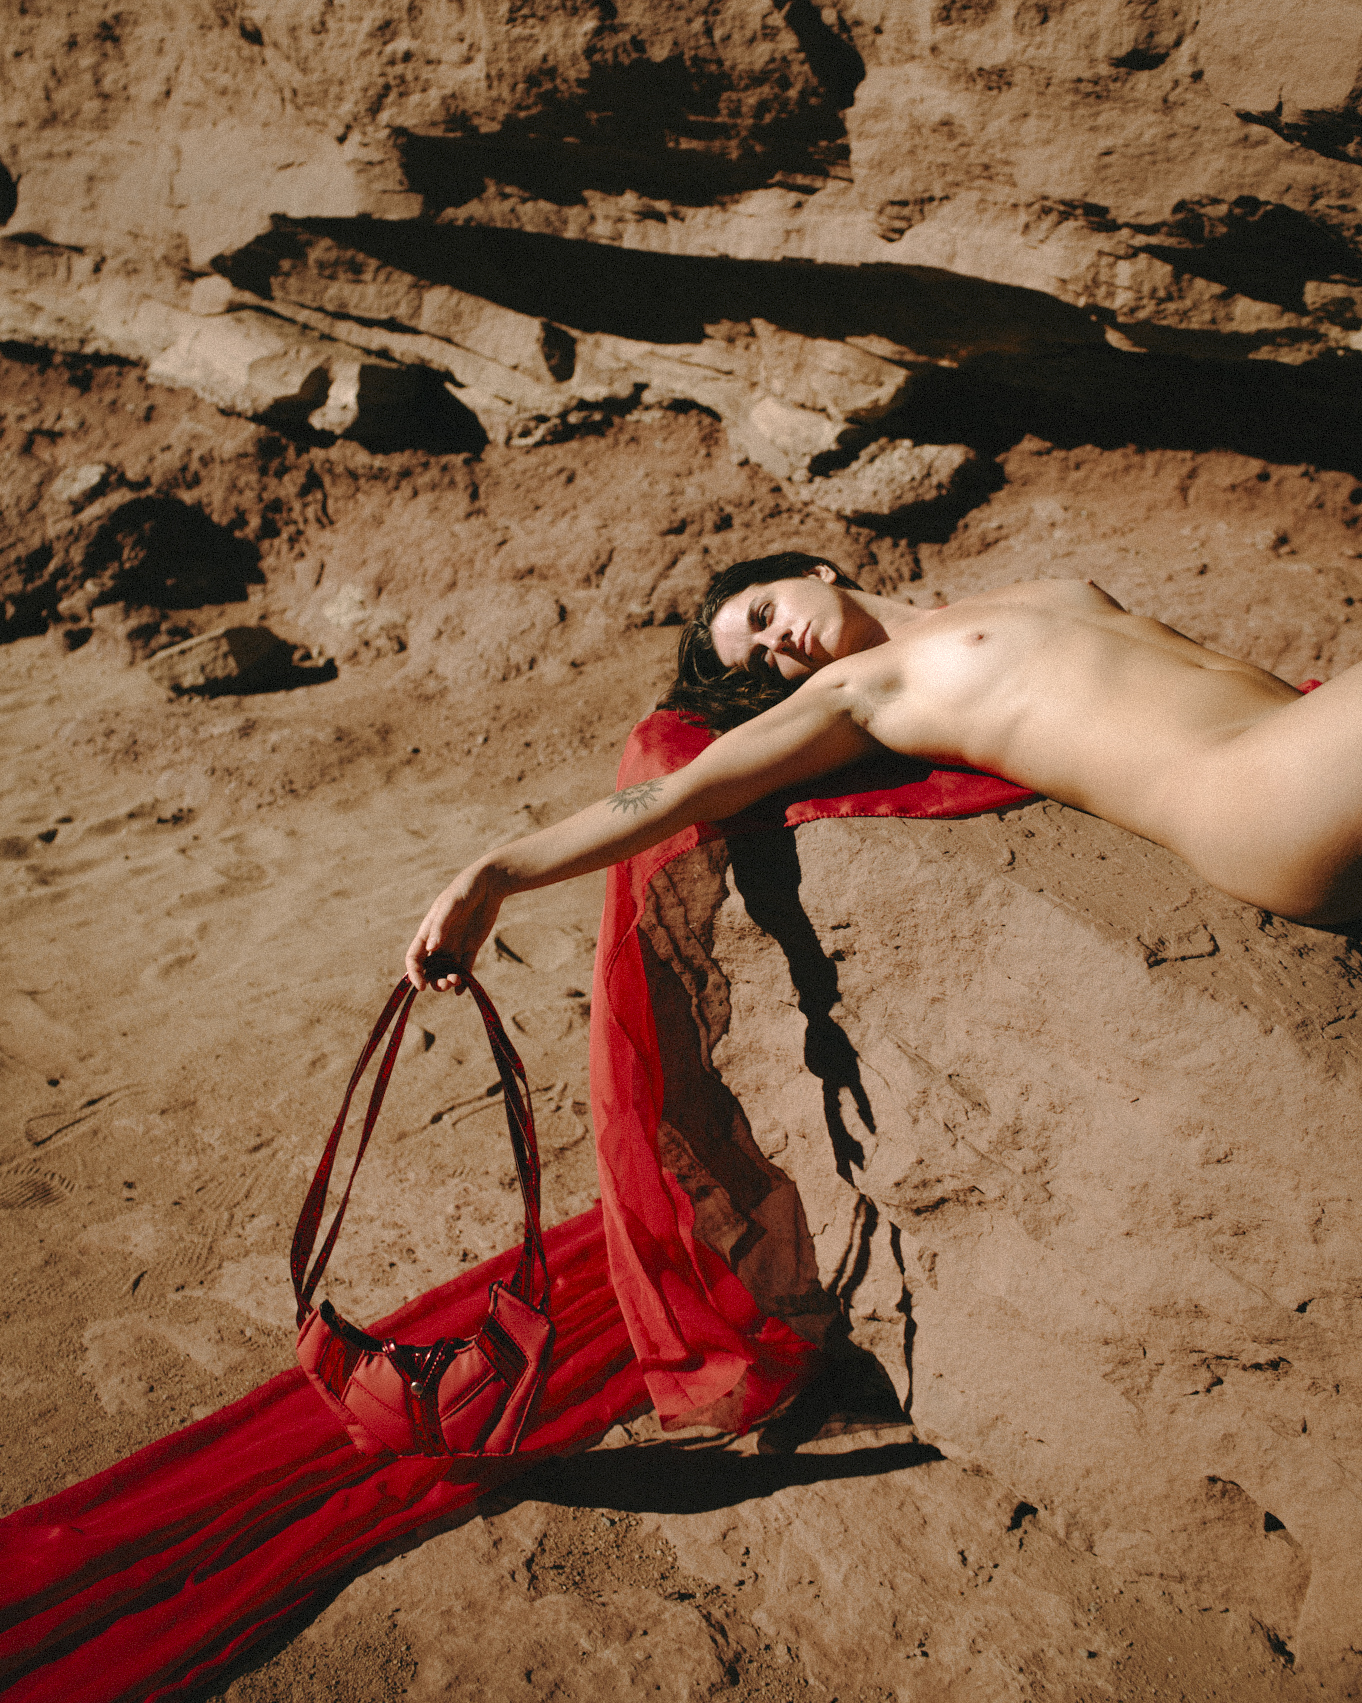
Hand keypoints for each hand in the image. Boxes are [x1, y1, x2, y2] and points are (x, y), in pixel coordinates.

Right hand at [405, 862, 506, 991]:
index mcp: (428, 931)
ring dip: (448, 980)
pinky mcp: (471, 946)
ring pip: (447, 970)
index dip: (414, 973)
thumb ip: (441, 925)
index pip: (414, 957)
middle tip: (445, 983)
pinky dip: (464, 980)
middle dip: (434, 980)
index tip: (421, 985)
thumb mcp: (451, 904)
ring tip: (457, 981)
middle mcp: (439, 941)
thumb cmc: (465, 889)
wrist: (489, 883)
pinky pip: (465, 967)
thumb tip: (431, 948)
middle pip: (430, 969)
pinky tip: (464, 989)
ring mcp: (455, 944)